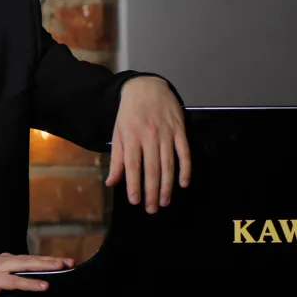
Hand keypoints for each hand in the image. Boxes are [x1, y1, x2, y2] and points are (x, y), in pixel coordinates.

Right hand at [0, 253, 74, 296]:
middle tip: (69, 262)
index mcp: (6, 261)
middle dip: (51, 261)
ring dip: (43, 267)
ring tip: (60, 268)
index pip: (31, 259)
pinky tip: (43, 286)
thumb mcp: (9, 289)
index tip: (68, 262)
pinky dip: (30, 283)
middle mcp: (1, 261)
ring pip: (24, 266)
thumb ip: (22, 282)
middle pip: (30, 259)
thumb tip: (47, 284)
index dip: (49, 260)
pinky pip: (15, 281)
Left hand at [105, 76, 190, 212]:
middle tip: (152, 209)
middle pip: (152, 169)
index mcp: (132, 136)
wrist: (146, 86)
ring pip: (168, 164)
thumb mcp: (118, 133)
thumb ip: (117, 159)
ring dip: (167, 185)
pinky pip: (184, 152)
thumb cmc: (129, 113)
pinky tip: (183, 183)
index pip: (133, 165)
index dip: (134, 185)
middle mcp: (149, 135)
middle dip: (152, 191)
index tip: (135, 201)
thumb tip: (111, 182)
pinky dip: (185, 168)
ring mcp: (166, 132)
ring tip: (164, 201)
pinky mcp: (179, 129)